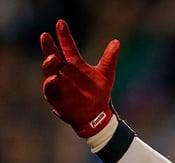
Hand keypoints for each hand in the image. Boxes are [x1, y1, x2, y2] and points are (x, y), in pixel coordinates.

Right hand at [40, 19, 119, 137]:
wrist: (96, 115)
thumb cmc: (99, 93)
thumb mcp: (106, 75)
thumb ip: (109, 59)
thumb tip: (116, 42)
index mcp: (75, 64)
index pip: (68, 47)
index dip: (64, 36)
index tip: (60, 23)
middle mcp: (64, 71)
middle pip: (52, 55)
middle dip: (49, 46)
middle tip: (45, 35)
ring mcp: (58, 83)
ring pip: (48, 70)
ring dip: (49, 63)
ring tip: (52, 57)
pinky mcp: (55, 95)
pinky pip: (50, 88)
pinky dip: (51, 83)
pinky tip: (54, 78)